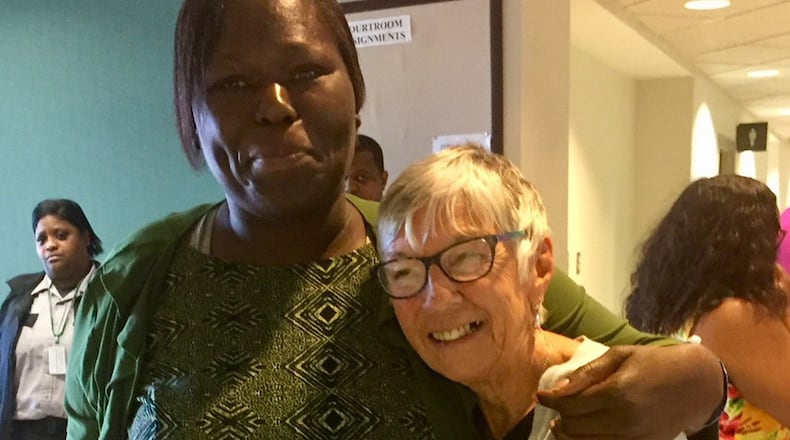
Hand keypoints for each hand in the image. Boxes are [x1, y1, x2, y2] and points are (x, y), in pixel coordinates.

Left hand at [536, 344, 722, 439]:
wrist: (695, 384)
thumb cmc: (654, 362)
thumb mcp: (619, 355)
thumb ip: (587, 373)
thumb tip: (559, 390)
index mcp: (617, 392)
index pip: (570, 405)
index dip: (550, 401)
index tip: (542, 396)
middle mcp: (624, 419)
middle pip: (575, 427)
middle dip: (560, 418)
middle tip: (556, 408)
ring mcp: (634, 437)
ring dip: (571, 434)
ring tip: (565, 423)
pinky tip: (585, 431)